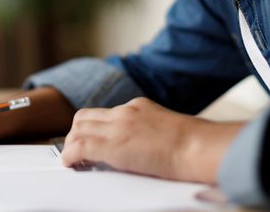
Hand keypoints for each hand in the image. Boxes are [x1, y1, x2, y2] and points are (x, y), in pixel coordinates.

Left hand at [60, 97, 243, 182]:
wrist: (199, 147)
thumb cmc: (195, 145)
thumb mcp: (168, 130)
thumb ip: (150, 132)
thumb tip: (145, 147)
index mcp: (138, 106)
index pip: (105, 113)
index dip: (92, 127)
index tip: (90, 139)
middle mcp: (124, 112)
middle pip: (85, 117)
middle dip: (75, 133)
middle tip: (75, 150)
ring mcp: (117, 127)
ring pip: (78, 129)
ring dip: (71, 144)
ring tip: (72, 160)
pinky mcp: (113, 146)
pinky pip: (80, 147)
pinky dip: (70, 156)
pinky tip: (70, 164)